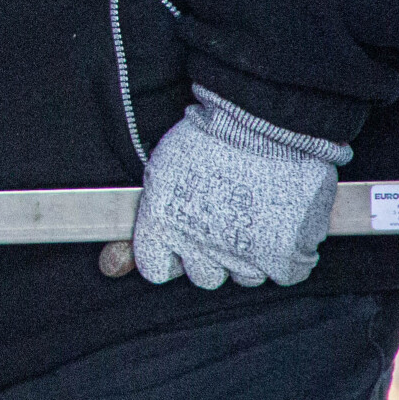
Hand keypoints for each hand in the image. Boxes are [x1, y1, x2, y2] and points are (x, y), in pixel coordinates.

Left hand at [131, 86, 349, 288]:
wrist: (262, 123)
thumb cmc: (210, 137)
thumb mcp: (162, 171)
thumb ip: (146, 222)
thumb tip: (111, 267)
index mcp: (162, 227)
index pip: (156, 269)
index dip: (169, 255)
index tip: (182, 238)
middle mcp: (199, 249)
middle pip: (203, 276)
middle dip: (212, 254)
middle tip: (225, 220)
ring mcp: (244, 258)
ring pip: (245, 276)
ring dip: (250, 254)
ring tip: (256, 215)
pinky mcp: (284, 259)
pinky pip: (285, 273)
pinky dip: (287, 256)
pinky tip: (283, 224)